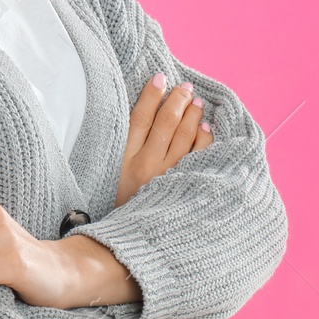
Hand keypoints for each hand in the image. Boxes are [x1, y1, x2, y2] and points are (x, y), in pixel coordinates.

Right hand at [115, 73, 212, 207]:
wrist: (130, 240)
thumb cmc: (120, 204)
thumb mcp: (111, 176)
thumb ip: (124, 148)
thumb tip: (142, 115)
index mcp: (124, 161)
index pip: (139, 118)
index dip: (151, 95)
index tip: (160, 78)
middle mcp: (146, 166)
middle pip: (165, 123)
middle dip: (177, 100)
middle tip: (185, 87)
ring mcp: (167, 177)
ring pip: (184, 137)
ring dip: (193, 115)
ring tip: (197, 101)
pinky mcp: (184, 187)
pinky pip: (199, 157)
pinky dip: (204, 139)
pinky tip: (206, 127)